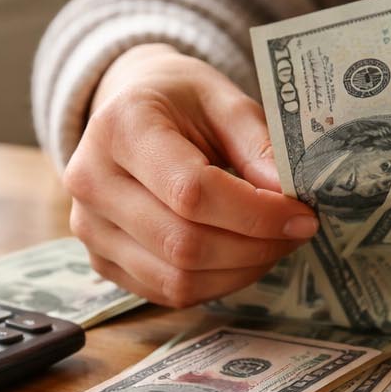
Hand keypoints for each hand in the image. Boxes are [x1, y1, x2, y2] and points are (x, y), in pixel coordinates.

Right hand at [63, 44, 317, 306]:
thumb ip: (257, 143)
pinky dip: (217, 282)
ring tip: (273, 243)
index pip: (191, 192)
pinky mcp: (101, 260)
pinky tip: (241, 256)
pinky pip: (168, 292)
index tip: (301, 213)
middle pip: (184, 244)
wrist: (126, 112)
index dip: (255, 213)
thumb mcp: (223, 99)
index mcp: (119, 128)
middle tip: (296, 230)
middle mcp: (91, 181)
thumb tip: (289, 196)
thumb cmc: (178, 101)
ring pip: (178, 279)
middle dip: (255, 246)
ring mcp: (89, 228)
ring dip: (241, 270)